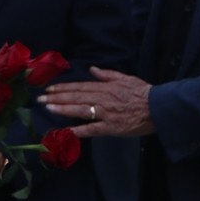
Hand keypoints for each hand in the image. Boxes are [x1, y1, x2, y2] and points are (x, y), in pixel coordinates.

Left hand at [39, 67, 154, 137]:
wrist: (159, 108)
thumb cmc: (144, 93)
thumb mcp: (127, 78)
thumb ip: (108, 74)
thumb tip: (93, 69)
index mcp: (107, 87)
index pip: (81, 86)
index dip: (64, 88)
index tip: (49, 89)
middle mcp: (104, 99)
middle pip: (77, 97)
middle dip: (57, 97)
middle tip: (40, 99)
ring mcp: (106, 114)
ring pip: (80, 110)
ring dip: (62, 109)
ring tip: (48, 108)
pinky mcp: (111, 127)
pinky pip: (91, 129)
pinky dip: (77, 130)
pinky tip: (64, 131)